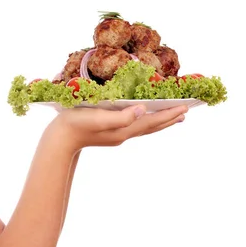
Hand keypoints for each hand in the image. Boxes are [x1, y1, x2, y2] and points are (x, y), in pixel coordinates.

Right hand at [52, 104, 186, 150]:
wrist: (60, 139)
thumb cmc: (76, 124)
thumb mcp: (99, 117)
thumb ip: (122, 116)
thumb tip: (143, 109)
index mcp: (124, 129)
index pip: (152, 121)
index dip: (169, 113)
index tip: (185, 106)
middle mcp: (124, 134)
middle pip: (152, 126)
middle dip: (169, 119)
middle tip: (185, 112)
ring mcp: (117, 135)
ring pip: (145, 128)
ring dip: (160, 122)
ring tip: (172, 118)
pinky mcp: (109, 133)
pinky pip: (135, 127)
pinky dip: (146, 122)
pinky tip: (143, 118)